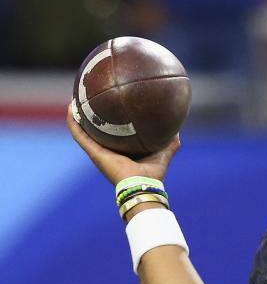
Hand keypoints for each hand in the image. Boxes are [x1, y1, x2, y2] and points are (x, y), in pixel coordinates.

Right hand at [65, 103, 179, 185]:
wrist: (142, 185)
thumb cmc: (153, 174)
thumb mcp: (164, 151)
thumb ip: (170, 141)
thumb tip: (177, 127)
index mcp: (121, 151)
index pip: (113, 133)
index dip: (110, 121)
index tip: (109, 104)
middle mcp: (107, 150)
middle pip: (95, 130)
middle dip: (91, 115)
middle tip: (88, 98)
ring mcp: (98, 152)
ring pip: (82, 130)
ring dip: (77, 115)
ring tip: (74, 98)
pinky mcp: (93, 153)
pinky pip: (79, 135)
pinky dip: (73, 122)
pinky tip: (71, 107)